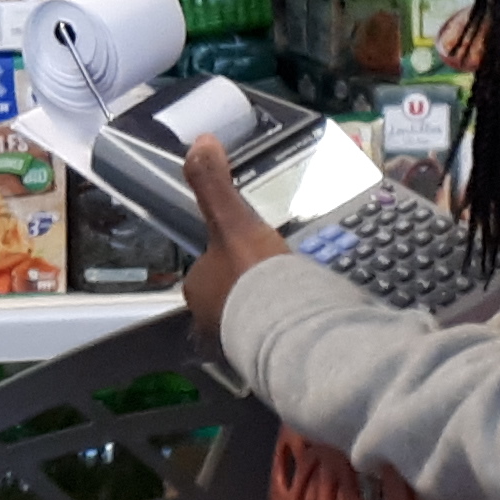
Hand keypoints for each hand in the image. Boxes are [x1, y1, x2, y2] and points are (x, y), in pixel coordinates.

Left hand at [180, 136, 292, 347]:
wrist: (285, 329)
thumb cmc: (252, 275)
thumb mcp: (232, 220)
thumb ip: (213, 184)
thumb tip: (200, 140)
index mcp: (198, 287)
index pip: (205, 268)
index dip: (223, 257)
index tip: (246, 251)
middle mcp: (209, 318)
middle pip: (226, 294)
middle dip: (245, 284)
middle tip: (272, 273)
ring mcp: (235, 340)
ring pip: (247, 316)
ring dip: (264, 306)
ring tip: (290, 294)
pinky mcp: (264, 358)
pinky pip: (271, 336)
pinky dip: (283, 326)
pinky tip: (302, 317)